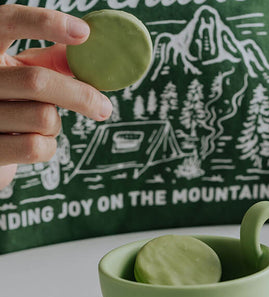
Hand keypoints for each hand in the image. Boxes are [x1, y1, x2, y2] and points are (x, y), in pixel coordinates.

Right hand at [0, 4, 112, 187]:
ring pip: (43, 118)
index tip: (84, 33)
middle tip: (104, 107)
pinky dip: (48, 146)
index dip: (44, 23)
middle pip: (37, 81)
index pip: (6, 22)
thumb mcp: (19, 73)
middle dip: (80, 96)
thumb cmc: (6, 103)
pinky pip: (37, 147)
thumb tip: (88, 51)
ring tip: (40, 125)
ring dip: (55, 125)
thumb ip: (49, 61)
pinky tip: (35, 142)